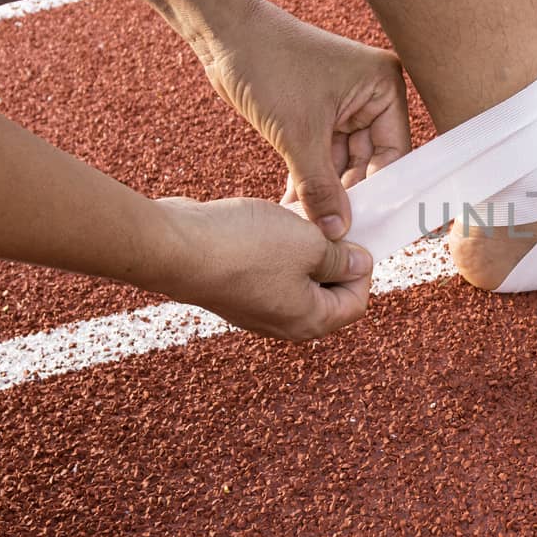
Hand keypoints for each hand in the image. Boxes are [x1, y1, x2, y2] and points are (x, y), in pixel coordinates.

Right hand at [151, 197, 372, 340]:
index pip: (356, 302)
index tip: (355, 236)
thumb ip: (340, 257)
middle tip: (331, 222)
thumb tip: (357, 263)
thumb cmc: (246, 248)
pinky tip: (275, 217)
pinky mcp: (233, 284)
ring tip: (303, 215)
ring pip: (297, 274)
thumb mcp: (310, 244)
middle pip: (328, 291)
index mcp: (309, 321)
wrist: (175, 246)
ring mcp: (255, 305)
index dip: (362, 268)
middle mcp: (283, 322)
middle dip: (334, 254)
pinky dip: (278, 244)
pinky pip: (269, 266)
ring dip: (305, 245)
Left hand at [197, 0, 410, 239]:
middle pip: (370, 162)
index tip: (372, 228)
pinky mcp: (317, 114)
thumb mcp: (297, 135)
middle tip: (338, 236)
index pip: (394, 154)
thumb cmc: (268, 64)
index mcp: (384, 87)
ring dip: (325, 195)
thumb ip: (321, 188)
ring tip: (313, 229)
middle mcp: (370, 95)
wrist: (222, 32)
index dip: (383, 193)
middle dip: (350, 198)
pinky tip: (295, 211)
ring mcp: (344, 105)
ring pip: (342, 163)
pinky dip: (308, 181)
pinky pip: (320, 156)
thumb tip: (337, 232)